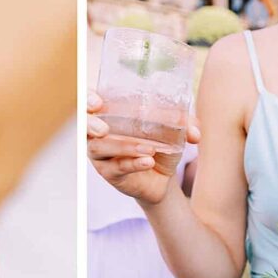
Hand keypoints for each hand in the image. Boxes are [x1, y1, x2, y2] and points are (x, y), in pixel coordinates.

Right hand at [86, 90, 199, 204]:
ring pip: (100, 148)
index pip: (88, 102)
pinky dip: (133, 164)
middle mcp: (99, 134)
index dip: (87, 100)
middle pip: (83, 126)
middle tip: (104, 129)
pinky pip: (116, 168)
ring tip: (150, 149)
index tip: (97, 102)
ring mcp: (101, 155)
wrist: (163, 178)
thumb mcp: (173, 129)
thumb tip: (194, 132)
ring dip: (124, 147)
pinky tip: (149, 161)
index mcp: (110, 114)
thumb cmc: (161, 144)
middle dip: (90, 124)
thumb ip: (184, 124)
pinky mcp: (109, 174)